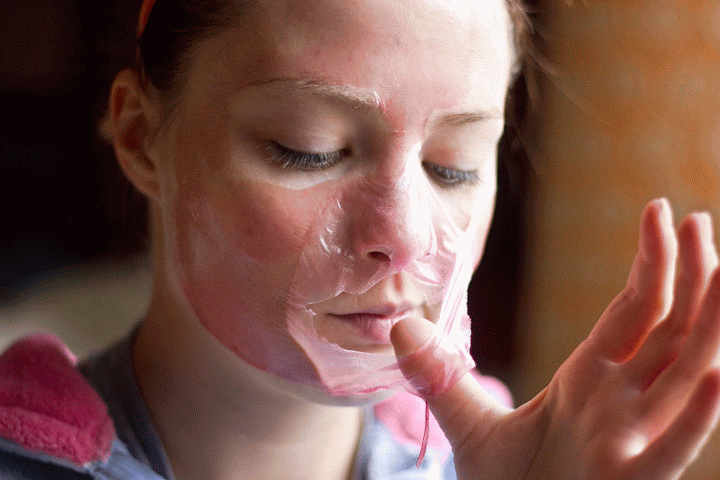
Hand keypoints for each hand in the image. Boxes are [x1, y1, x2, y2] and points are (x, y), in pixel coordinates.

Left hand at [392, 199, 719, 478]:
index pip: (632, 311)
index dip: (649, 264)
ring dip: (710, 326)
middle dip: (689, 277)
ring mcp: (633, 440)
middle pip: (669, 331)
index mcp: (591, 380)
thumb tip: (398, 326)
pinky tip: (715, 375)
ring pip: (687, 377)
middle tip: (700, 219)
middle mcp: (622, 403)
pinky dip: (697, 413)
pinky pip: (674, 446)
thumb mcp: (471, 425)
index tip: (658, 213)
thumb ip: (440, 376)